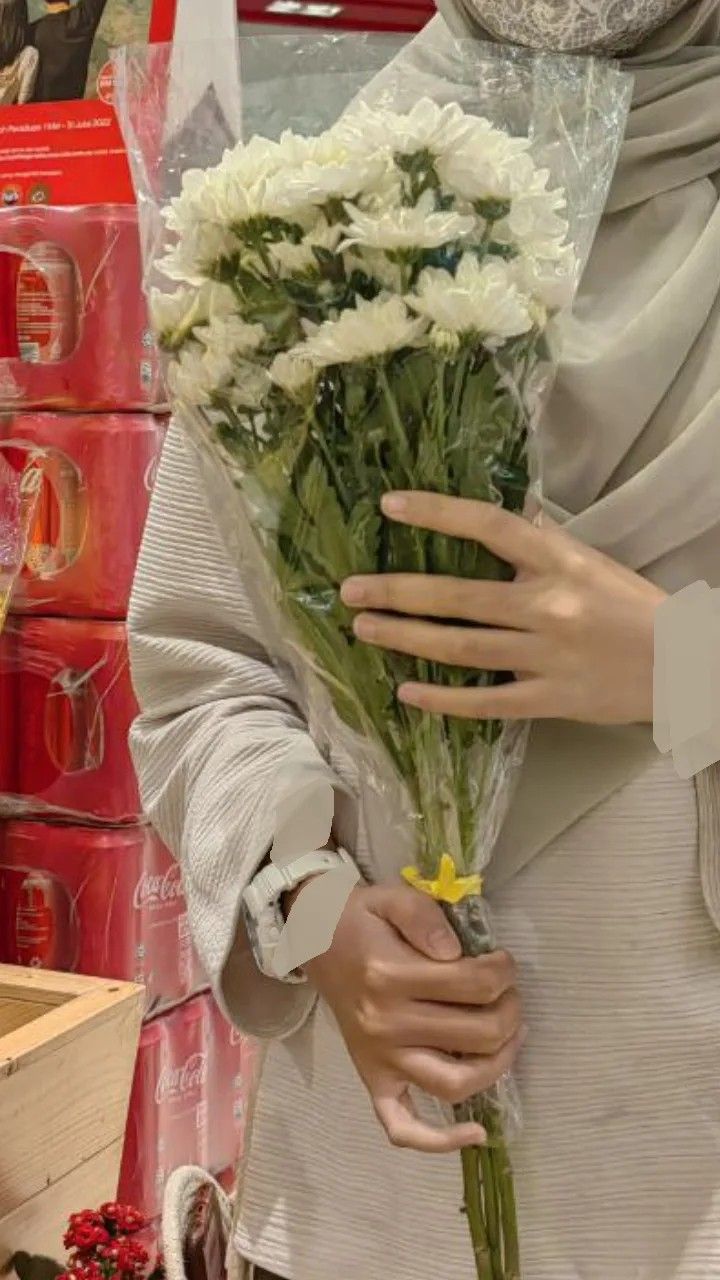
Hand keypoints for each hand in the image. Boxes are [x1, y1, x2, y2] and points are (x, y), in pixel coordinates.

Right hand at [303, 881, 523, 1153]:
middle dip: (511, 1011)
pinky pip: (401, 1126)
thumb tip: (458, 953)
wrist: (312, 938)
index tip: (504, 961)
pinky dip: (438, 1141)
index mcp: (390, 976)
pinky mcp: (371, 1079)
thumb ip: (425, 917)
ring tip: (510, 1037)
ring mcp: (378, 1058)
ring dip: (497, 1064)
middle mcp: (385, 1024)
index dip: (504, 971)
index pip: (473, 984)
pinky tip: (476, 1133)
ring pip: (454, 1084)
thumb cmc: (358, 919)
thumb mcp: (390, 898)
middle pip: (476, 1034)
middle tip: (511, 994)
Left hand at [340, 491, 666, 725]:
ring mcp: (546, 656)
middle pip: (457, 596)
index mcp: (559, 562)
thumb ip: (542, 544)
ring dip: (406, 638)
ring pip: (461, 647)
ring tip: (364, 628)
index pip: (490, 527)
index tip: (391, 505)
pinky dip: (444, 699)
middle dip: (397, 591)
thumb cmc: (634, 607)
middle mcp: (548, 606)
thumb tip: (501, 517)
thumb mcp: (592, 561)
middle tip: (349, 590)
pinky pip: (486, 702)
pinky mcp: (549, 700)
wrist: (684, 664)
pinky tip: (406, 692)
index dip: (438, 513)